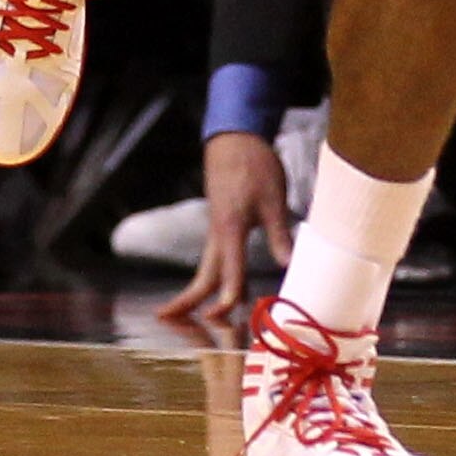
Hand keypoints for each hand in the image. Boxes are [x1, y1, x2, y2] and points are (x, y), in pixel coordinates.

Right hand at [160, 134, 294, 322]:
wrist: (235, 137)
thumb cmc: (253, 164)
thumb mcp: (273, 199)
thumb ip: (280, 235)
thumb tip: (289, 265)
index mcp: (230, 229)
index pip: (229, 272)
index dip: (227, 297)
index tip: (222, 315)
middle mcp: (218, 233)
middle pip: (203, 274)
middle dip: (186, 299)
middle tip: (165, 319)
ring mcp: (216, 228)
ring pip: (207, 267)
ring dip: (197, 291)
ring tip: (182, 314)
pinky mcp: (220, 222)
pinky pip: (216, 257)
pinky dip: (214, 276)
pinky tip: (225, 287)